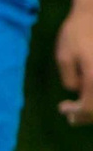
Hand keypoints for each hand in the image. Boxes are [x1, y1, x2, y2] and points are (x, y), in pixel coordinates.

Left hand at [58, 4, 92, 122]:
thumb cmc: (77, 32)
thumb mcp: (64, 56)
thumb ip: (70, 78)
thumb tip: (78, 92)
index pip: (89, 107)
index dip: (76, 113)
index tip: (63, 108)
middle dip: (86, 115)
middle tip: (70, 117)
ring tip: (77, 110)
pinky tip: (85, 95)